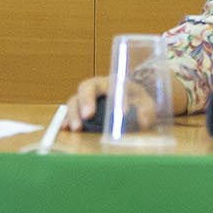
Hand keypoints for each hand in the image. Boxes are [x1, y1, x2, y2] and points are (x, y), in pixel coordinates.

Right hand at [62, 74, 186, 130]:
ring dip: (73, 115)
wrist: (133, 104)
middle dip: (83, 104)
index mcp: (110, 83)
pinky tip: (65, 129)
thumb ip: (147, 110)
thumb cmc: (137, 100)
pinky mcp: (81, 113)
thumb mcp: (146, 103)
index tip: (97, 113)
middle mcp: (95, 89)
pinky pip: (70, 115)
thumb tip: (143, 120)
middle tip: (85, 119)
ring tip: (75, 129)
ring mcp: (85, 101)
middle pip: (83, 91)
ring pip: (74, 102)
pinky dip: (67, 121)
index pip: (99, 85)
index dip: (94, 98)